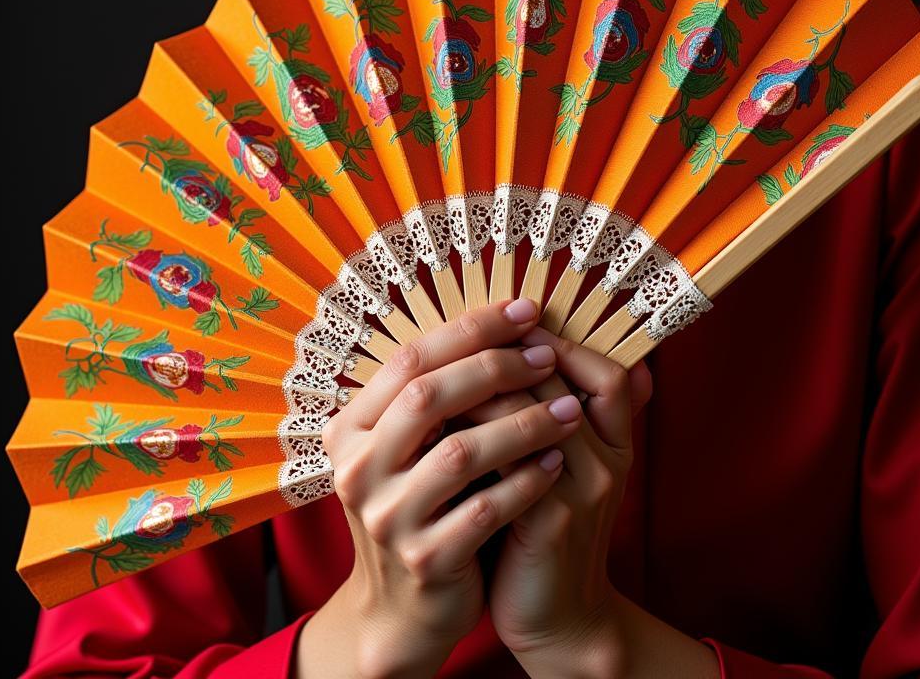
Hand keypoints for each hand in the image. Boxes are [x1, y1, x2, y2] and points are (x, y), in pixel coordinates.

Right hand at [310, 298, 587, 678]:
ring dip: (524, 424)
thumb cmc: (419, 505)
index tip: (524, 311)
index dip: (470, 329)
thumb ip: (438, 396)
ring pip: (462, 453)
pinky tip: (555, 464)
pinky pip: (486, 510)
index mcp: (350, 428)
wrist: (402, 609)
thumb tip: (504, 323)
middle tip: (547, 354)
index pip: (410, 359)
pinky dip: (526, 482)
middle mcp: (357, 468)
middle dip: (496, 367)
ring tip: (569, 411)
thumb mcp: (407, 450)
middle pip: (428, 396)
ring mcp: (388, 517)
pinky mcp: (424, 560)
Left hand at [465, 324, 652, 671]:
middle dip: (504, 355)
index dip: (562, 345)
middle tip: (458, 342)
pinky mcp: (550, 523)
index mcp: (614, 444)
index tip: (511, 329)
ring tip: (440, 377)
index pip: (608, 374)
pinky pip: (510, 460)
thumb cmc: (540, 526)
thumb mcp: (555, 467)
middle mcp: (607, 462)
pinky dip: (472, 434)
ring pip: (533, 412)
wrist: (553, 616)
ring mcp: (582, 493)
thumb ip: (543, 416)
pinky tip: (438, 428)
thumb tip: (510, 353)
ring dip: (481, 388)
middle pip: (561, 381)